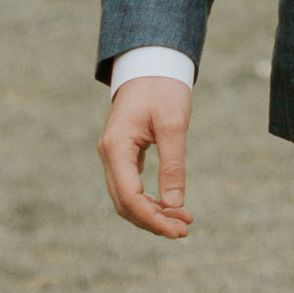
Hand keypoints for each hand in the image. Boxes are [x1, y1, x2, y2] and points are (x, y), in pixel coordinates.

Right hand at [99, 77, 193, 237]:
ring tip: (183, 221)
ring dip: (152, 214)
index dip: (152, 218)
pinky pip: (132, 187)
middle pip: (125, 203)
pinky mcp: (123, 155)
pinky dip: (150, 201)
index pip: (129, 196)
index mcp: (116, 147)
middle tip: (184, 230)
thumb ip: (173, 164)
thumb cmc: (163, 88)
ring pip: (127, 199)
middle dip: (153, 221)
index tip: (178, 229)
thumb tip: (175, 204)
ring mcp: (114, 156)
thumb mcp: (173, 124)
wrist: (151, 63)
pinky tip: (171, 207)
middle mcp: (109, 154)